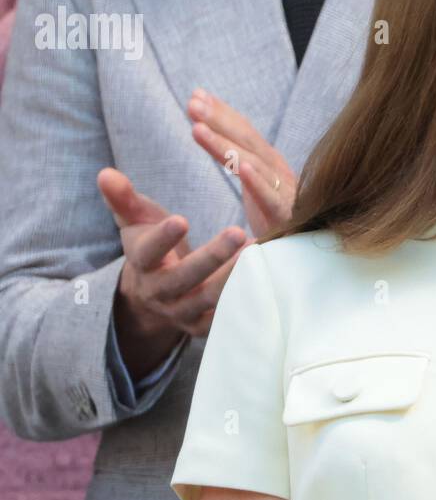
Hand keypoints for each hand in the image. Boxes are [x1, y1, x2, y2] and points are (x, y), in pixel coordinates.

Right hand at [98, 169, 247, 375]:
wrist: (155, 296)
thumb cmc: (150, 246)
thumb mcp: (136, 222)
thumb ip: (123, 199)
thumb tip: (105, 173)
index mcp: (142, 264)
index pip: (148, 252)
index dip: (163, 238)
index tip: (180, 219)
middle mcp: (161, 293)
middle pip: (185, 278)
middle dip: (211, 257)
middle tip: (237, 232)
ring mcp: (184, 312)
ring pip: (210, 300)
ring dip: (234, 278)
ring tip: (259, 253)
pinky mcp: (206, 326)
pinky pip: (227, 317)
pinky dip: (245, 300)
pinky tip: (267, 278)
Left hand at [187, 89, 296, 239]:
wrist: (309, 253)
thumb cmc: (281, 218)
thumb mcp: (258, 186)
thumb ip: (241, 162)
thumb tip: (217, 135)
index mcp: (269, 164)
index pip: (244, 132)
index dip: (222, 113)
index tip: (196, 95)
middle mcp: (278, 171)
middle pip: (247, 140)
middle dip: (219, 119)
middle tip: (193, 102)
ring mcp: (284, 192)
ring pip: (253, 164)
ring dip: (225, 145)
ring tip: (198, 129)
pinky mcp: (287, 217)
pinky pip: (271, 198)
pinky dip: (258, 182)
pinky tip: (242, 168)